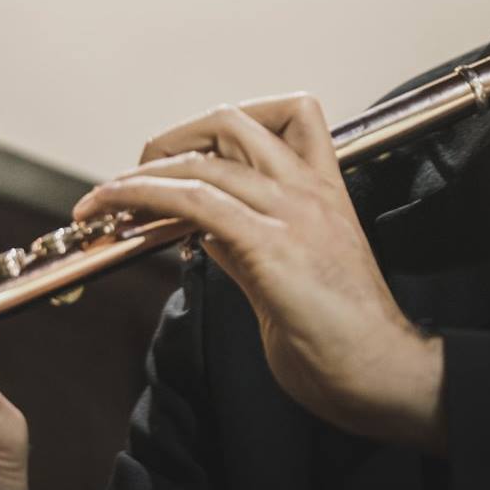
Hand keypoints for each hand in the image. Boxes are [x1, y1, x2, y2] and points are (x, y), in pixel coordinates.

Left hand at [73, 94, 446, 453]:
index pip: (286, 113)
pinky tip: (117, 210)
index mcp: (324, 188)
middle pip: (231, 120)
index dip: (224, 124)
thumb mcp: (288, 272)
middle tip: (137, 174)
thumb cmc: (344, 336)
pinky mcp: (273, 244)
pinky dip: (145, 197)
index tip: (186, 155)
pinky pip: (195, 201)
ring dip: (139, 175)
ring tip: (103, 198)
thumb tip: (197, 223)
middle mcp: (308, 188)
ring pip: (204, 159)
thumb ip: (244, 239)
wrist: (386, 376)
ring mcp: (293, 212)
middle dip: (172, 139)